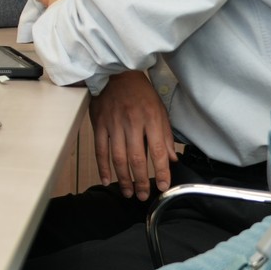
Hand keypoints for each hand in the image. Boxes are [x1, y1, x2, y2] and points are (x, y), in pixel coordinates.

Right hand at [91, 70, 176, 199]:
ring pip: (118, 158)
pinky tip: (108, 179)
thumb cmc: (141, 93)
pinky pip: (100, 149)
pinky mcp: (99, 124)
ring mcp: (114, 124)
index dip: (161, 172)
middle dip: (141, 181)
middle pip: (137, 159)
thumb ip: (166, 136)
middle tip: (143, 196)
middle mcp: (133, 123)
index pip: (158, 152)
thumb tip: (171, 159)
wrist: (115, 73)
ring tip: (128, 192)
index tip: (163, 186)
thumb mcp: (160, 110)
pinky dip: (103, 167)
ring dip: (123, 179)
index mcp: (151, 120)